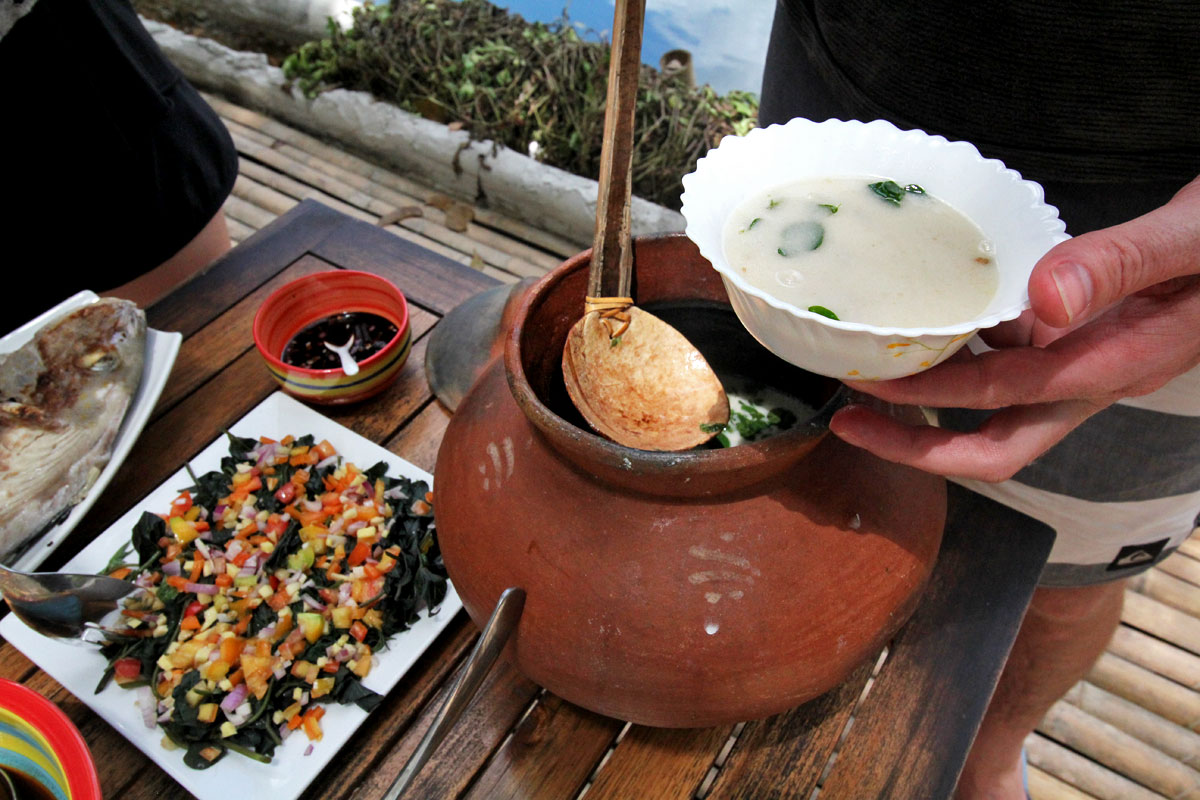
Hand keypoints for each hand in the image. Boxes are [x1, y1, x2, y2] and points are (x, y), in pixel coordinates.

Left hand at [828, 175, 1199, 481]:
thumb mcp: (1191, 238)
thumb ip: (1120, 264)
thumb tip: (1042, 300)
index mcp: (1114, 364)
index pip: (1002, 398)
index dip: (928, 401)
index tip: (865, 388)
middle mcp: (1092, 378)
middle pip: (995, 446)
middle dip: (919, 445)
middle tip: (847, 421)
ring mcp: (1084, 363)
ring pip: (997, 406)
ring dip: (933, 400)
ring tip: (864, 366)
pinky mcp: (1081, 339)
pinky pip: (1012, 358)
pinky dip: (964, 348)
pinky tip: (929, 316)